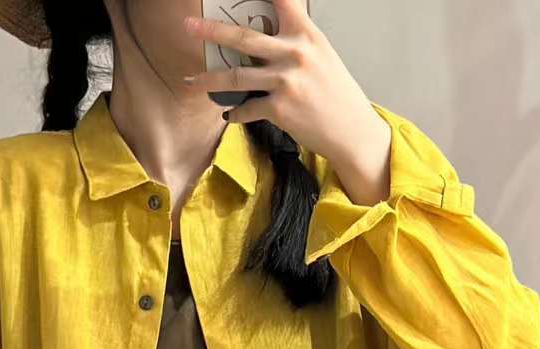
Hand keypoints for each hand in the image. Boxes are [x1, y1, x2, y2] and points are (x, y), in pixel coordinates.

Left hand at [180, 0, 391, 202]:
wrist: (351, 129)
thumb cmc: (336, 92)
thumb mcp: (320, 54)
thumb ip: (293, 40)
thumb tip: (262, 37)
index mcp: (306, 33)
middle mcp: (294, 52)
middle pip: (243, 36)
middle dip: (211, 31)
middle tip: (188, 26)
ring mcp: (285, 81)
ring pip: (236, 76)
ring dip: (208, 79)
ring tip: (191, 80)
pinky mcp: (279, 109)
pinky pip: (246, 109)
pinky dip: (235, 113)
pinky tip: (229, 114)